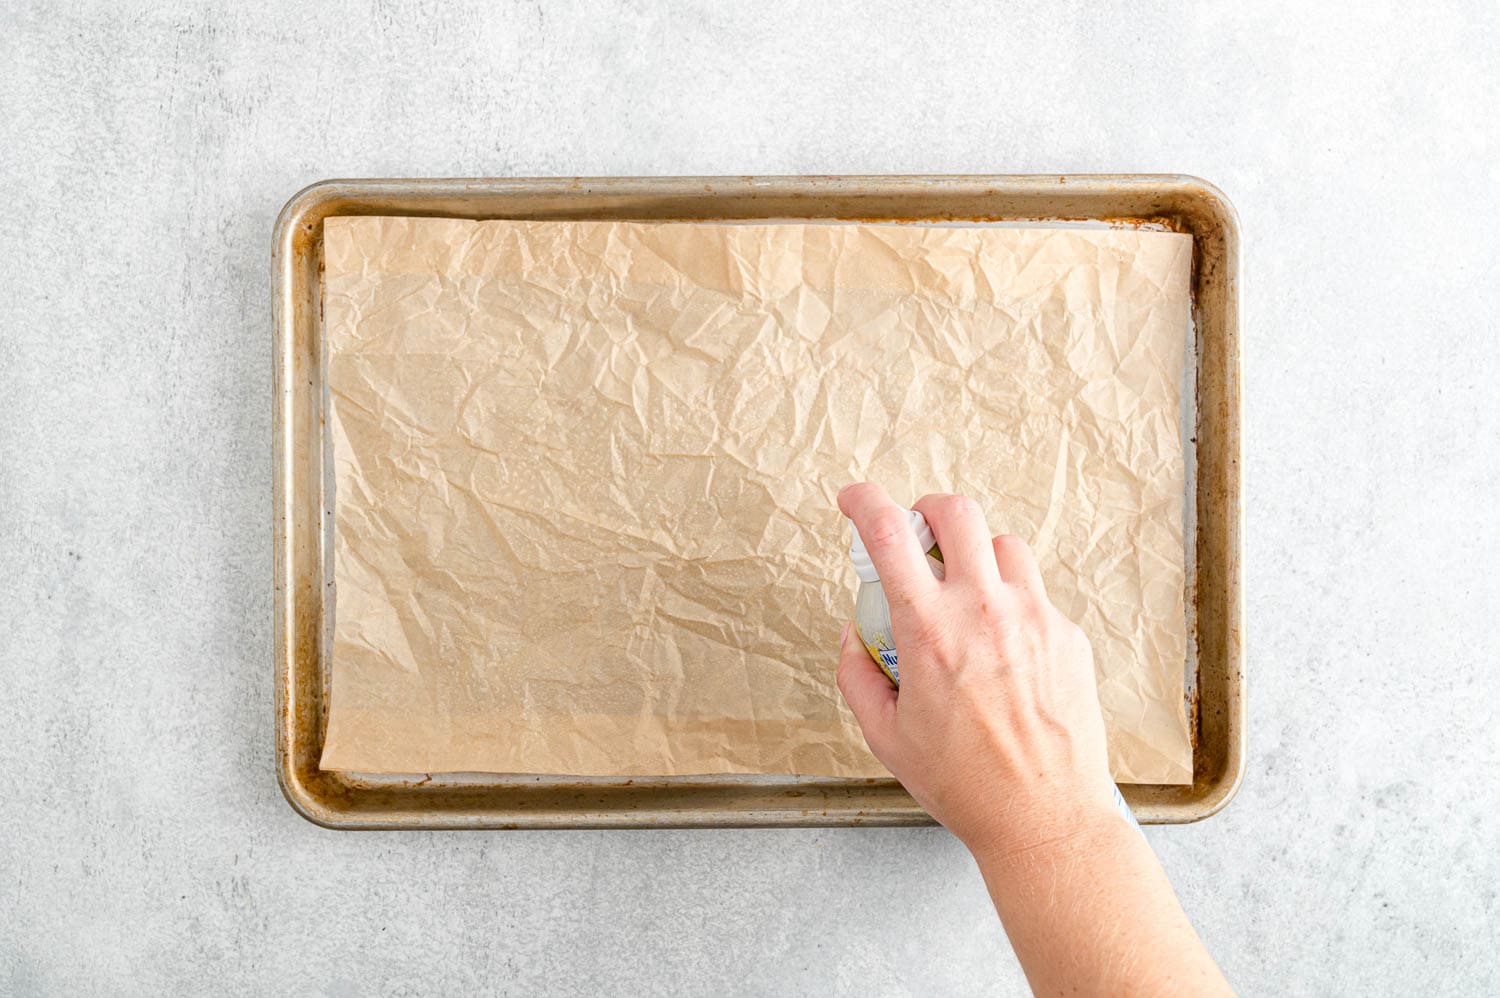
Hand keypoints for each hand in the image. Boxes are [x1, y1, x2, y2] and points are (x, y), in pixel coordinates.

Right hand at [836, 482, 1121, 855]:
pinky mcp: (1067, 635)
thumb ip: (858, 675)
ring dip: (976, 555)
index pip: (887, 534)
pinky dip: (1012, 603)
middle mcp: (983, 611)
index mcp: (929, 631)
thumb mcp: (885, 736)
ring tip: (967, 592)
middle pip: (957, 512)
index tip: (854, 498)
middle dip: (929, 509)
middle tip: (920, 533)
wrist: (1045, 816)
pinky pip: (1036, 594)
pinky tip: (1004, 646)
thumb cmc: (965, 784)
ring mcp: (1033, 617)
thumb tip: (853, 635)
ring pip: (1004, 545)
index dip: (864, 501)